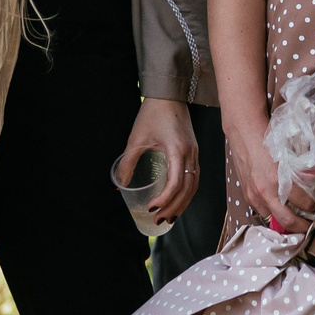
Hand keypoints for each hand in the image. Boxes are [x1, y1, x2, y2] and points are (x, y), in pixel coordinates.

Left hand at [119, 97, 199, 223]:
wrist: (169, 95)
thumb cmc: (153, 113)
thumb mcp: (136, 139)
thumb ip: (128, 163)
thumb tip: (120, 185)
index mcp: (177, 150)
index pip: (175, 183)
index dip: (164, 200)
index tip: (151, 208)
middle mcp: (190, 154)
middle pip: (187, 189)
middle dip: (173, 207)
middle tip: (158, 220)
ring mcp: (195, 153)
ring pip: (194, 186)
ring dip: (182, 203)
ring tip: (169, 217)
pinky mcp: (194, 152)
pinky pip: (194, 178)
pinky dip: (187, 193)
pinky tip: (178, 201)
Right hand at [222, 107, 303, 229]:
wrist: (244, 134)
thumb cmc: (267, 139)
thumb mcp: (289, 154)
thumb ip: (299, 172)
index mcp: (279, 179)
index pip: (303, 203)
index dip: (314, 208)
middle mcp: (265, 191)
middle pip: (287, 220)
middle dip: (301, 226)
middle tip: (310, 225)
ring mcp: (254, 195)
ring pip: (272, 219)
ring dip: (284, 222)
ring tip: (295, 220)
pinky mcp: (247, 195)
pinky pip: (261, 212)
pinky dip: (271, 214)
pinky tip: (278, 210)